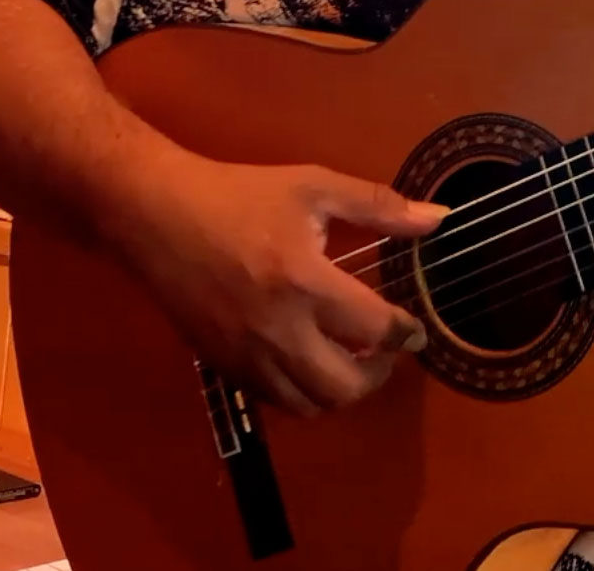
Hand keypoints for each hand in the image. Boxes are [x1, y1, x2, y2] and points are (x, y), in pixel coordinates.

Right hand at [109, 153, 448, 415]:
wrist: (155, 213)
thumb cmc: (239, 195)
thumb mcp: (314, 186)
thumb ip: (380, 206)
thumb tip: (438, 217)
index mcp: (304, 282)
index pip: (374, 329)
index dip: (405, 334)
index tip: (415, 329)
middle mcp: (277, 330)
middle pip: (344, 388)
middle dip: (378, 375)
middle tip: (386, 351)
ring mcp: (245, 354)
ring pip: (308, 406)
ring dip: (340, 391)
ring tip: (351, 359)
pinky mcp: (221, 365)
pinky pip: (274, 400)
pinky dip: (302, 392)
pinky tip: (310, 359)